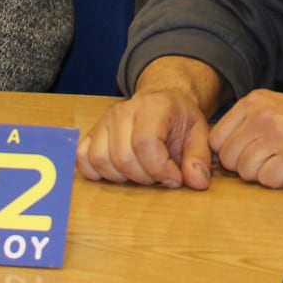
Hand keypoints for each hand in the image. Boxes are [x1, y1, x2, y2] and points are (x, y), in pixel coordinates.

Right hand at [77, 59, 219, 189]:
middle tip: (159, 175)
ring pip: (101, 160)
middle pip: (123, 157)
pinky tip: (118, 172)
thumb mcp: (198, 133)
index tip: (174, 178)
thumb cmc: (178, 118)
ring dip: (123, 177)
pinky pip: (83, 158)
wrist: (161, 100)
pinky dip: (97, 172)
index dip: (159, 169)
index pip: (145, 143)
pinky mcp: (92, 133)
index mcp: (153, 107)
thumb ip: (199, 157)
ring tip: (142, 172)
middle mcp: (123, 111)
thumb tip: (197, 182)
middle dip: (145, 177)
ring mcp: (104, 121)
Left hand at [207, 90, 282, 188]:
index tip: (249, 153)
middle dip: (247, 165)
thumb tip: (212, 152)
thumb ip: (244, 123)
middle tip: (270, 158)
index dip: (230, 153)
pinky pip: (268, 180)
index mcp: (254, 100)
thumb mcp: (273, 108)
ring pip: (246, 172)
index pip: (215, 139)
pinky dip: (280, 181)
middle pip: (228, 158)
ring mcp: (279, 133)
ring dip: (264, 174)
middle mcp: (263, 114)